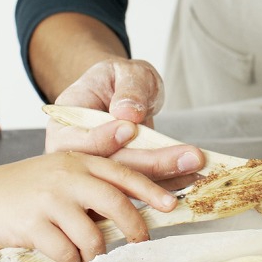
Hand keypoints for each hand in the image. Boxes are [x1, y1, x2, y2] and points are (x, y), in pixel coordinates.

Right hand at [0, 152, 180, 261]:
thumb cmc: (30, 188)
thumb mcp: (63, 171)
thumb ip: (95, 181)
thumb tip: (134, 201)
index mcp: (80, 160)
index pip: (123, 173)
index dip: (151, 189)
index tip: (172, 203)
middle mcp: (67, 176)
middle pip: (114, 201)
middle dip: (134, 225)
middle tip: (141, 242)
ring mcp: (49, 200)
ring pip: (91, 234)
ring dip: (98, 253)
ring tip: (95, 258)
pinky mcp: (32, 225)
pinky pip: (66, 252)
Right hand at [46, 57, 202, 183]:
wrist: (120, 95)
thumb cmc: (117, 80)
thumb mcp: (123, 72)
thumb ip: (128, 86)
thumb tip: (128, 112)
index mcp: (65, 124)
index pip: (78, 139)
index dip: (103, 137)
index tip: (130, 129)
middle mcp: (74, 156)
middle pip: (106, 168)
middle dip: (150, 162)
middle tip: (189, 156)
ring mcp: (92, 176)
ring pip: (125, 185)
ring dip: (164, 178)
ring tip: (197, 167)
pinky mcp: (113, 187)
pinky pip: (139, 190)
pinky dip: (167, 184)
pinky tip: (192, 177)